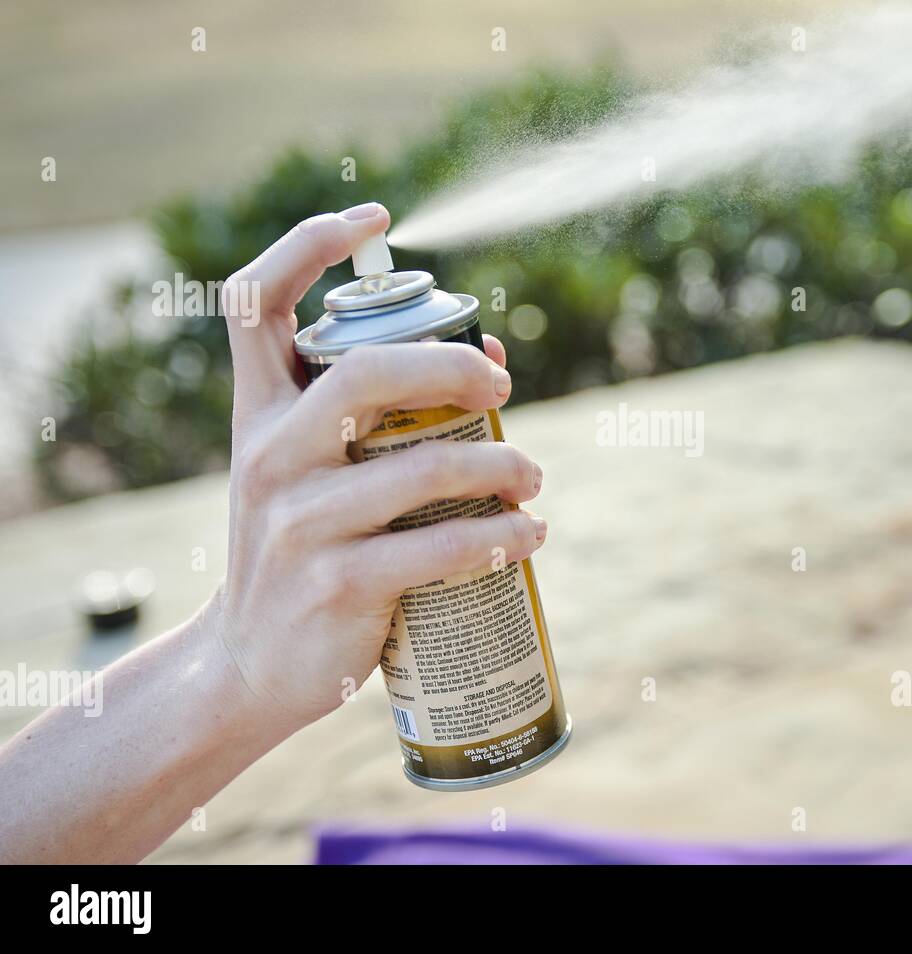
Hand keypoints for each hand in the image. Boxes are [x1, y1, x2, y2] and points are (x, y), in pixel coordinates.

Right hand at [215, 202, 545, 729]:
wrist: (247, 667)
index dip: (307, 245)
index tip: (375, 219)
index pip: (254, 303)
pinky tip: (529, 536)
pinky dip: (498, 536)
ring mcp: (297, 522)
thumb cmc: (302, 554)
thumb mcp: (310, 477)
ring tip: (533, 477)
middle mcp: (267, 456)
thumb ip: (371, 417)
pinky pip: (437, 545)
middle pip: (365, 371)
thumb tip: (487, 352)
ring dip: (500, 463)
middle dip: (452, 364)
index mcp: (257, 415)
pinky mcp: (335, 585)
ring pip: (421, 465)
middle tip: (501, 383)